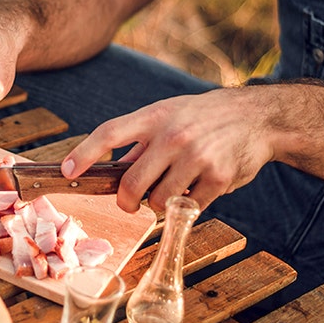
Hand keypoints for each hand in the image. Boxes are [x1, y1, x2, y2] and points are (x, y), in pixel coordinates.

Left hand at [61, 88, 276, 212]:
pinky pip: (188, 208)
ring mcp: (196, 157)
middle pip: (131, 184)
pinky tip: (197, 188)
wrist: (257, 117)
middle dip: (126, 201)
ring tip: (174, 188)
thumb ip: (141, 140)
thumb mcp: (170, 114)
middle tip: (130, 203)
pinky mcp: (218, 178)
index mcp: (155, 116)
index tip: (67, 170)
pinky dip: (187, 205)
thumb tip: (114, 169)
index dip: (84, 153)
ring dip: (159, 204)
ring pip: (157, 201)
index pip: (109, 133)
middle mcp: (173, 136)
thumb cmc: (204, 117)